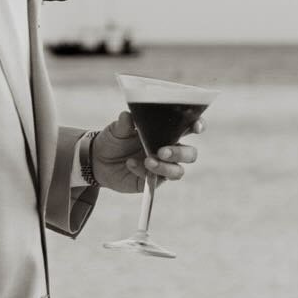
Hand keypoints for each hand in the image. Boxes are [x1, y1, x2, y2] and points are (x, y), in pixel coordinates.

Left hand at [87, 112, 201, 196]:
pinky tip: (130, 164)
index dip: (198, 126)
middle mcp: (169, 149)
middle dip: (180, 153)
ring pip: (178, 171)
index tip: (197, 127)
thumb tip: (128, 115)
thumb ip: (124, 123)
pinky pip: (157, 180)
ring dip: (165, 167)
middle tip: (162, 151)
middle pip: (190, 154)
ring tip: (147, 161)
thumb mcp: (117, 129)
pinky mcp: (153, 181)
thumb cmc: (113, 139)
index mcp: (166, 132)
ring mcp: (163, 167)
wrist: (99, 160)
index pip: (189, 128)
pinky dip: (144, 172)